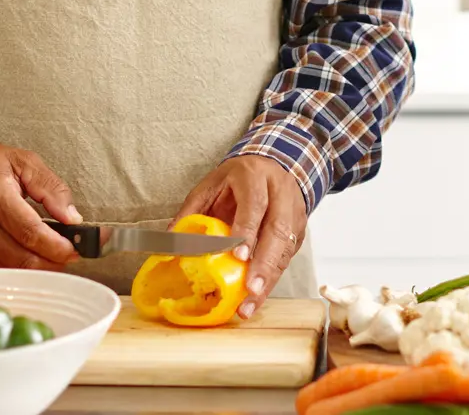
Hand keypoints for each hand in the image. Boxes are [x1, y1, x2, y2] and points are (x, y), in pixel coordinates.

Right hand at [0, 139, 81, 269]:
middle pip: (21, 258)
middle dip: (52, 262)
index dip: (56, 246)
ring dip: (36, 269)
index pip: (30, 232)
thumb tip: (73, 218)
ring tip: (52, 258)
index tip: (75, 249)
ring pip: (9, 269)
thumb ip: (51, 188)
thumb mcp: (22, 161)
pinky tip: (28, 262)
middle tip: (69, 256)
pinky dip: (14, 272)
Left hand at [174, 155, 308, 318]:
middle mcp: (280, 193)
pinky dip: (273, 279)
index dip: (247, 230)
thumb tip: (170, 243)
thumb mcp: (210, 186)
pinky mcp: (298, 231)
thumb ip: (192, 212)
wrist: (273, 165)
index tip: (238, 256)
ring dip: (270, 278)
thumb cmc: (236, 179)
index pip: (255, 204)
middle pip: (277, 229)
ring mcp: (294, 212)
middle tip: (250, 289)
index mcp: (254, 176)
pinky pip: (288, 257)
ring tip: (251, 302)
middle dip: (264, 263)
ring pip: (286, 247)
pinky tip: (258, 296)